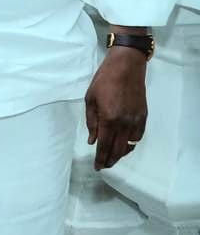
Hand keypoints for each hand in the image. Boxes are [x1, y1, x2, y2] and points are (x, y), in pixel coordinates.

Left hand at [85, 45, 147, 169]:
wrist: (126, 68)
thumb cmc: (103, 81)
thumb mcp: (90, 99)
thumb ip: (92, 122)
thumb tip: (92, 140)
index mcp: (109, 119)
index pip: (104, 145)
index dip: (100, 158)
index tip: (97, 166)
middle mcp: (124, 123)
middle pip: (118, 149)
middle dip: (110, 160)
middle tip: (104, 165)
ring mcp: (136, 121)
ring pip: (129, 145)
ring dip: (121, 153)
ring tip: (112, 156)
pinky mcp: (143, 116)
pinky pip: (138, 136)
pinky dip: (131, 143)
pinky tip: (125, 143)